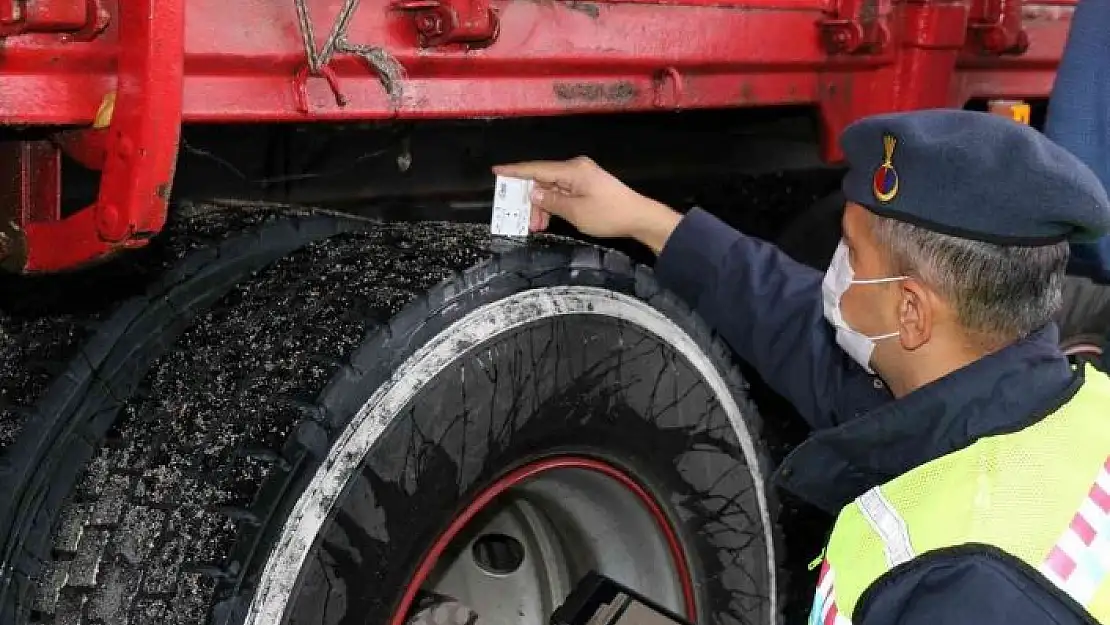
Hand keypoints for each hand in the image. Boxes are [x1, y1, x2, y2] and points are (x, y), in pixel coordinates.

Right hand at [492, 156, 681, 252]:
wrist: (639, 217)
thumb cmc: (609, 215)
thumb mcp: (576, 212)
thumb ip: (552, 202)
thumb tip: (533, 193)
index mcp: (572, 171)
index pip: (536, 169)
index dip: (514, 171)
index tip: (496, 171)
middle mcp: (575, 169)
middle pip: (543, 180)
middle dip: (529, 200)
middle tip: (521, 219)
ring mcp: (582, 176)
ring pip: (552, 188)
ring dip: (542, 206)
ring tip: (536, 226)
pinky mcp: (587, 185)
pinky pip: (563, 192)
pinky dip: (554, 205)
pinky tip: (548, 219)